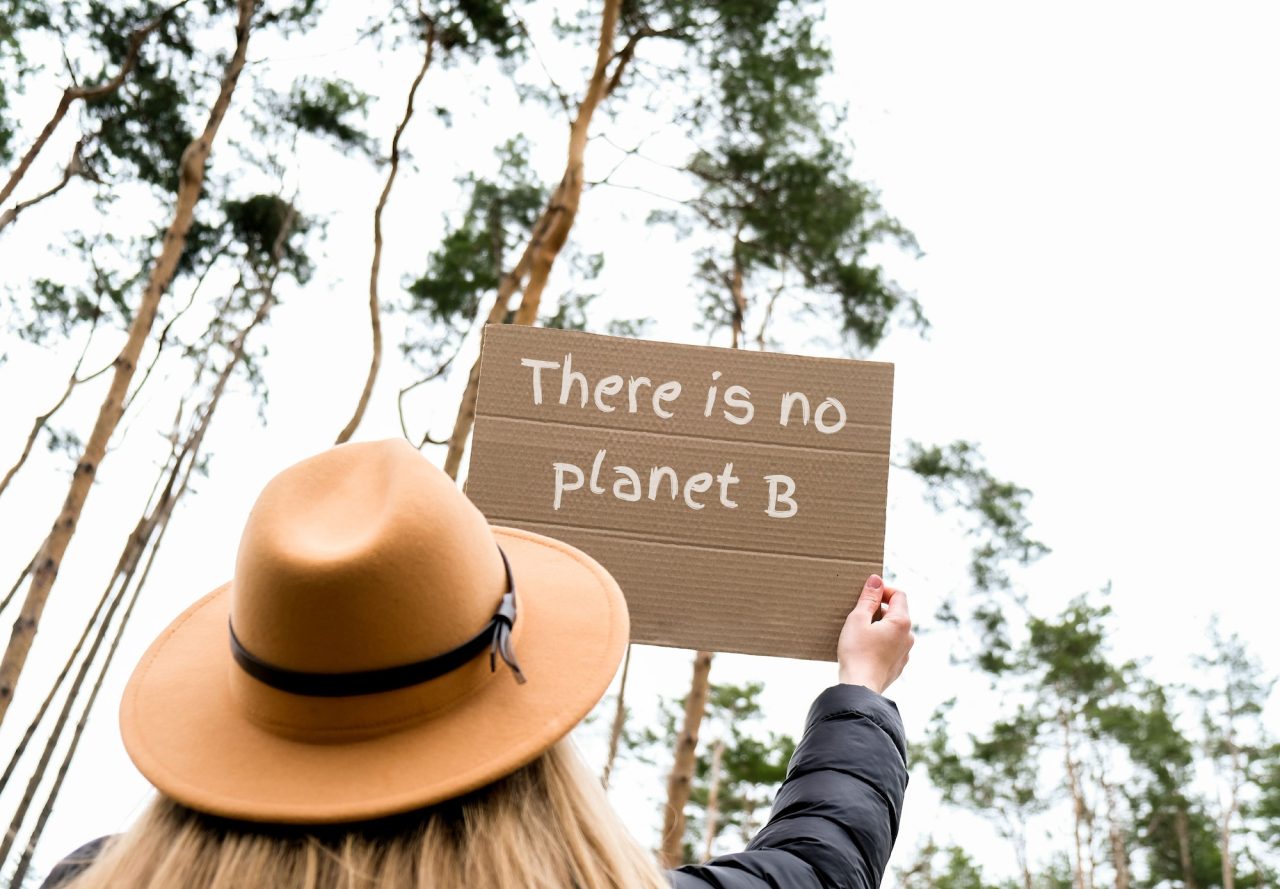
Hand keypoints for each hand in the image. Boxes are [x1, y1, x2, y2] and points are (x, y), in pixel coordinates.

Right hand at [836, 574, 913, 693]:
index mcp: (901, 622)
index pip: (899, 595)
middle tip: (858, 615)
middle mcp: (908, 637)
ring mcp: (905, 653)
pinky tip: (864, 649)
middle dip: (879, 610)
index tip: (866, 594)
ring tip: (859, 633)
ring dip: (879, 627)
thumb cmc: (857, 652)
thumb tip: (877, 580)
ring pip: (894, 631)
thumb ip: (868, 598)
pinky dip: (880, 642)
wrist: (860, 688)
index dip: (883, 590)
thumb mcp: (858, 619)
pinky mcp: (898, 666)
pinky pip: (891, 647)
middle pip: (897, 613)